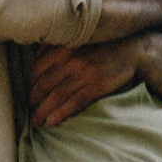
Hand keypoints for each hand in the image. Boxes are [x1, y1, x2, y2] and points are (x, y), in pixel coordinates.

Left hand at [29, 38, 148, 129]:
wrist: (133, 49)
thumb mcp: (80, 38)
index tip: (28, 92)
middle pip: (45, 84)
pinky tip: (52, 121)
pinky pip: (75, 102)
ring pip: (57, 96)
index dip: (30, 83)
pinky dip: (62, 113)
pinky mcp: (98, 86)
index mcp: (65, 47)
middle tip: (27, 111)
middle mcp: (72, 60)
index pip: (39, 68)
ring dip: (43, 111)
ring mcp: (85, 73)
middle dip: (33, 100)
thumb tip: (37, 54)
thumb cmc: (103, 45)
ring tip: (35, 122)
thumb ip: (59, 45)